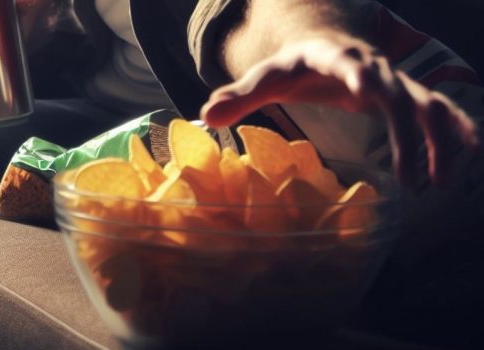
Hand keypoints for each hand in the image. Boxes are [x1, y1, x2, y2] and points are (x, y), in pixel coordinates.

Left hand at [201, 35, 480, 186]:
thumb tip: (205, 115)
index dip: (355, 70)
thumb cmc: (291, 67)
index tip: (366, 85)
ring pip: (426, 105)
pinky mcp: (404, 93)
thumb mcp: (265, 77)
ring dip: (438, 140)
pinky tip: (469, 156)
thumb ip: (238, 95)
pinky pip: (437, 109)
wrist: (325, 43)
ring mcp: (392, 79)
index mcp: (329, 57)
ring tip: (440, 184)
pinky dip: (455, 128)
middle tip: (411, 179)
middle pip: (397, 94)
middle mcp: (369, 65)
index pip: (344, 62)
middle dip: (407, 134)